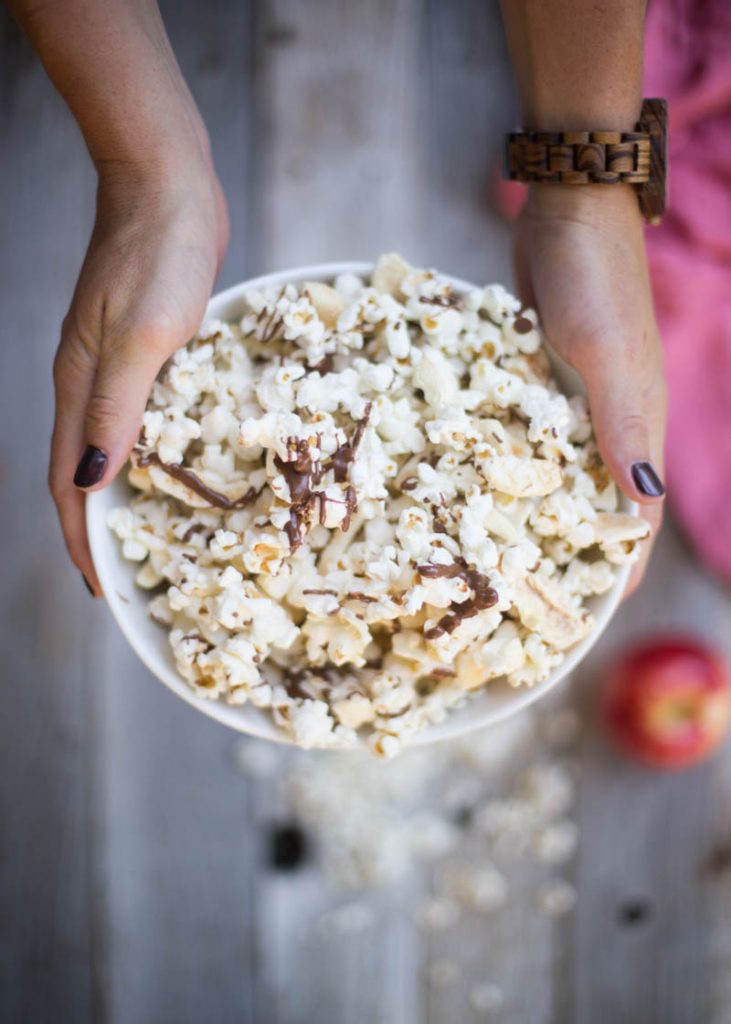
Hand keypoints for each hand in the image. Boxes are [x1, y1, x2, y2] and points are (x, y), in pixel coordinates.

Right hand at [49, 155, 228, 594]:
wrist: (169, 183)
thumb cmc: (160, 250)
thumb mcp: (143, 334)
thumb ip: (117, 408)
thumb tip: (92, 483)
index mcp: (80, 386)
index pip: (71, 483)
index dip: (81, 540)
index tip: (102, 588)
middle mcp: (90, 383)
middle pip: (88, 473)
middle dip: (103, 529)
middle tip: (134, 573)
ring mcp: (117, 365)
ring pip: (117, 447)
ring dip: (130, 495)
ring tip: (159, 534)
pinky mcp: (147, 349)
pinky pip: (145, 416)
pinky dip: (158, 452)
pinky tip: (183, 464)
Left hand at [513, 184, 665, 595]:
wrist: (567, 203)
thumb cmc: (597, 278)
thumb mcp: (612, 354)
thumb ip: (625, 425)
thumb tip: (642, 499)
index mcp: (635, 424)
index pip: (633, 514)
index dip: (614, 565)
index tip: (586, 615)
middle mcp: (604, 419)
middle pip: (588, 499)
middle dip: (562, 547)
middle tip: (517, 593)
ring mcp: (567, 396)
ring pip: (549, 468)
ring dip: (526, 507)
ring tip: (483, 551)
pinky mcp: (533, 372)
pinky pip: (518, 428)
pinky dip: (500, 457)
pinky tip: (463, 480)